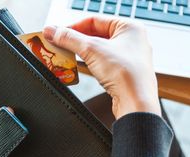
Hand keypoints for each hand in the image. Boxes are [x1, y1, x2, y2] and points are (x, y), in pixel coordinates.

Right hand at [43, 17, 160, 118]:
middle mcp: (132, 40)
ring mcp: (129, 58)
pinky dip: (90, 63)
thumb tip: (53, 31)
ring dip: (82, 52)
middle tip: (59, 44)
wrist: (136, 103)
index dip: (73, 26)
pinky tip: (81, 67)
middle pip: (96, 35)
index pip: (94, 20)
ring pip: (99, 50)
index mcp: (129, 27)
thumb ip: (69, 38)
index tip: (57, 33)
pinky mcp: (124, 73)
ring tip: (66, 55)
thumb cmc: (127, 74)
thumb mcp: (91, 50)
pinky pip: (103, 63)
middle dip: (76, 41)